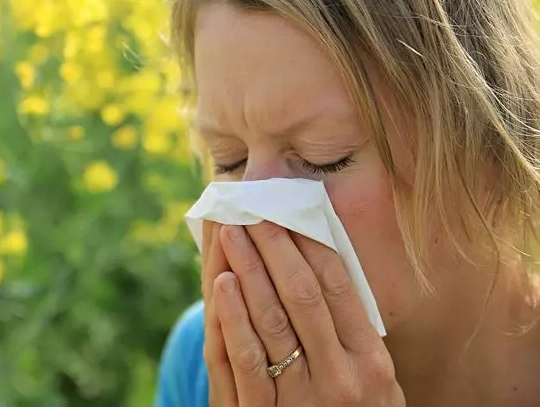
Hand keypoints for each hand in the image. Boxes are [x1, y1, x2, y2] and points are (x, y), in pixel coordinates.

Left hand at [205, 221, 404, 405]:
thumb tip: (318, 258)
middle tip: (251, 208)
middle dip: (274, 245)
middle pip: (302, 295)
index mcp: (372, 363)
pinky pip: (245, 360)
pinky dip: (232, 317)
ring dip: (248, 269)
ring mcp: (301, 400)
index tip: (286, 209)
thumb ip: (349, 331)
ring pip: (270, 321)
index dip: (308, 243)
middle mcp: (341, 380)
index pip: (338, 287)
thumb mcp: (371, 380)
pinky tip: (222, 282)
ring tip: (231, 231)